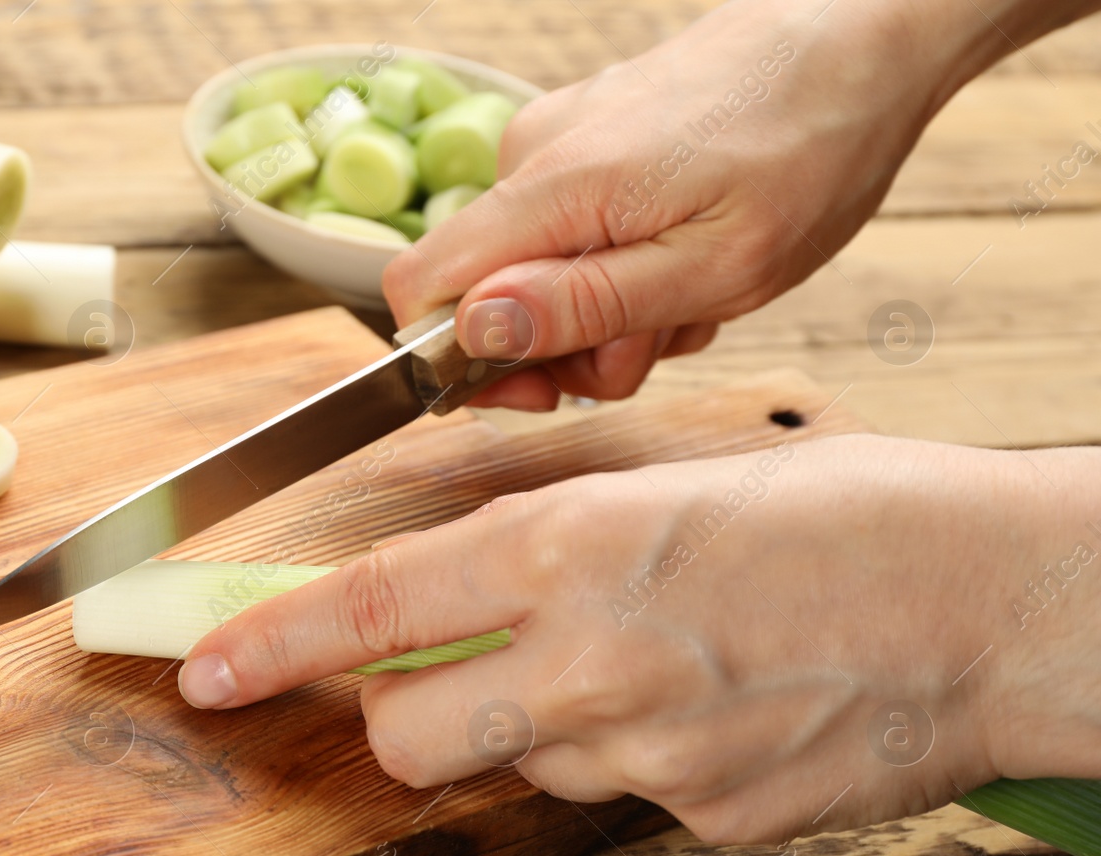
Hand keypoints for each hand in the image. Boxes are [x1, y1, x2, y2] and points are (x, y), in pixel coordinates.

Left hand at [177, 436, 1100, 842]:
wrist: (1005, 604)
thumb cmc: (863, 514)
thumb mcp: (682, 476)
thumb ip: (550, 527)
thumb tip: (458, 560)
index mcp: (574, 546)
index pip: (375, 610)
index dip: (271, 644)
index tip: (208, 667)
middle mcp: (591, 660)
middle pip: (408, 736)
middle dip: (395, 717)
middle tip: (434, 681)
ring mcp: (648, 756)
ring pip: (516, 767)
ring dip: (532, 726)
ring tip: (636, 665)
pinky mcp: (702, 818)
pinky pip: (615, 795)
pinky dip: (627, 755)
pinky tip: (703, 705)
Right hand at [383, 0, 1086, 408]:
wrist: (863, 36)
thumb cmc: (810, 150)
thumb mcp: (714, 267)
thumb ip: (586, 305)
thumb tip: (474, 332)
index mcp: (553, 187)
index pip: (420, 287)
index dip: (458, 361)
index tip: (543, 391)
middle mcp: (532, 155)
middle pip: (485, 293)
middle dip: (569, 344)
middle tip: (666, 336)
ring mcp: (557, 141)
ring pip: (537, 270)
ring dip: (612, 309)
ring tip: (700, 290)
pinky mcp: (586, 136)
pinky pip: (571, 232)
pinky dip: (625, 265)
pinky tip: (691, 255)